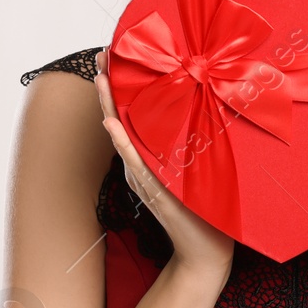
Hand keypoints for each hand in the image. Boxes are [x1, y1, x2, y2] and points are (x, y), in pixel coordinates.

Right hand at [94, 50, 235, 278]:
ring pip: (123, 137)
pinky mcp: (154, 193)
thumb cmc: (205, 209)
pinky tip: (112, 126)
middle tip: (102, 56)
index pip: (135, 115)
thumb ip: (190, 147)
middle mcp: (144, 164)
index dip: (125, 87)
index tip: (118, 55)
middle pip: (121, 120)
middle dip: (111, 88)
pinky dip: (123, 145)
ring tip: (101, 80)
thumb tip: (199, 113)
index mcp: (153, 156)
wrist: (206, 252)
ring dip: (110, 108)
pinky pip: (136, 165)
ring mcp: (146, 178)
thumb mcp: (198, 170)